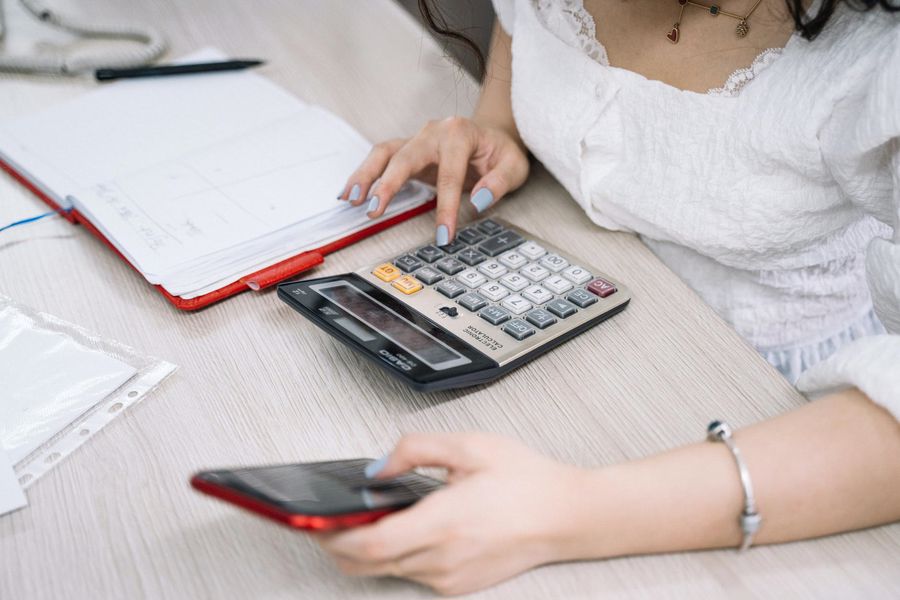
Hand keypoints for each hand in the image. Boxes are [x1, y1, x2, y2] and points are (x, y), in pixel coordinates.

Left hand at [313, 433, 586, 595]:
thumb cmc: (527, 480)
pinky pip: (411, 575)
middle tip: (326, 521)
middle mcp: (443, 558)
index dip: (333, 536)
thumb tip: (378, 467)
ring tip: (364, 521)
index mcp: (444, 522)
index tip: (314, 522)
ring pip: (387, 571)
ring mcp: (450, 578)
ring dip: (367, 551)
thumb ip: (415, 449)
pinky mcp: (458, 586)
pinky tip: (405, 530)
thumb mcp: (470, 446)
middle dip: (338, 545)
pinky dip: (396, 556)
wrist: (568, 516)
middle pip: (367, 565)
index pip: (369, 544)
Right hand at [337, 117, 529, 244]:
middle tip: (375, 210)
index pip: (449, 175)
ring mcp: (417, 139)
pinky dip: (364, 175)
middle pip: (405, 157)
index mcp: (459, 133)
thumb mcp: (514, 166)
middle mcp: (433, 132)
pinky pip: (380, 159)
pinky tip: (350, 193)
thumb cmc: (501, 152)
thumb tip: (478, 200)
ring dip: (365, 176)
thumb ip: (498, 183)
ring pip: (384, 153)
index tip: (443, 236)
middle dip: (388, 185)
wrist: (492, 136)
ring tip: (351, 200)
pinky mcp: (407, 149)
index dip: (445, 208)